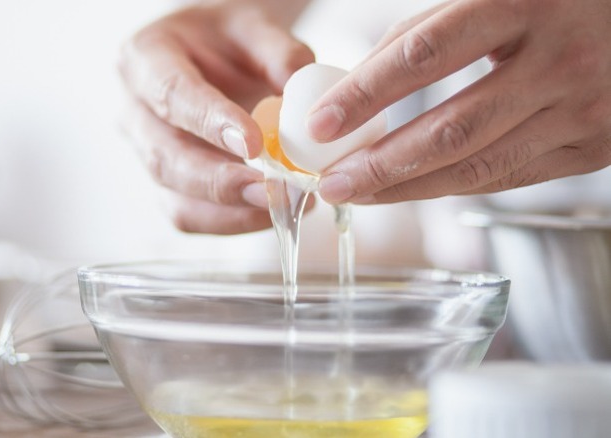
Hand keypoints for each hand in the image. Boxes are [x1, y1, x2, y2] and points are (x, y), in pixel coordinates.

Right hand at [118, 0, 313, 232]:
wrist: (219, 55)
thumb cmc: (229, 39)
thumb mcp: (255, 24)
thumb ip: (279, 52)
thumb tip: (299, 91)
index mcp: (145, 59)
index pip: (171, 94)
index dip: (209, 123)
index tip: (254, 144)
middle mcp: (135, 111)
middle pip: (165, 158)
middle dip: (219, 182)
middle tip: (269, 191)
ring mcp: (148, 153)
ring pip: (174, 197)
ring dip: (228, 210)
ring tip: (280, 205)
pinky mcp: (168, 185)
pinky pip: (190, 215)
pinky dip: (231, 222)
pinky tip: (269, 212)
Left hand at [307, 0, 610, 203]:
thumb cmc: (554, 0)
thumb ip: (428, 31)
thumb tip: (356, 86)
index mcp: (522, 3)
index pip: (423, 54)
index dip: (366, 93)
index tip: (320, 123)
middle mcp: (558, 59)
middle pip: (450, 128)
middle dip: (379, 164)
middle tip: (329, 182)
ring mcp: (583, 109)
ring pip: (477, 167)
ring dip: (407, 189)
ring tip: (357, 193)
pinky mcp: (594, 149)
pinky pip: (508, 178)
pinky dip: (452, 187)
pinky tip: (411, 189)